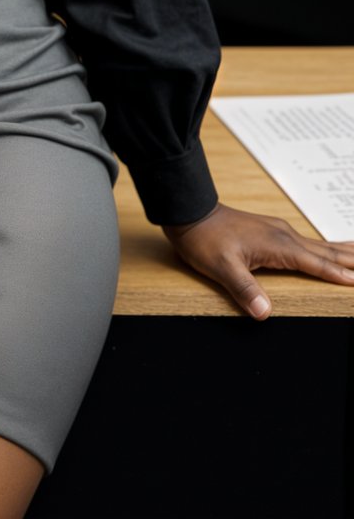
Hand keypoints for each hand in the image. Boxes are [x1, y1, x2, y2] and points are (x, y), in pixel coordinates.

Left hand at [163, 202, 353, 318]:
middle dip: (351, 261)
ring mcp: (279, 231)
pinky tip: (330, 249)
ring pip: (320, 245)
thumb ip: (244, 289)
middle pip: (326, 253)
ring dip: (343, 253)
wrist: (190, 213)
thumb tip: (264, 313)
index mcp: (279, 246)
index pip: (318, 265)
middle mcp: (284, 236)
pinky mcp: (273, 232)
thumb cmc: (204, 239)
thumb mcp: (221, 267)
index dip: (340, 276)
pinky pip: (308, 242)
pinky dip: (326, 248)